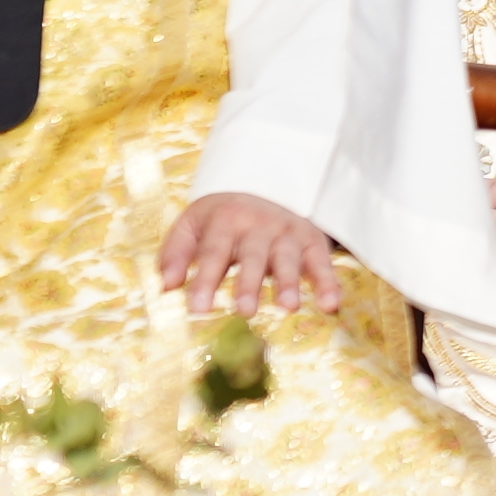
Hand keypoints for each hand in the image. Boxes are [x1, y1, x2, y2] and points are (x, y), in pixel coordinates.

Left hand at [159, 189, 344, 317]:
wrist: (266, 184)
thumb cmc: (222, 218)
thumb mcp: (193, 224)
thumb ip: (176, 253)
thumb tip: (165, 287)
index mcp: (225, 219)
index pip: (213, 252)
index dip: (205, 280)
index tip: (197, 309)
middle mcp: (258, 225)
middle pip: (252, 256)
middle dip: (249, 283)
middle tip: (244, 311)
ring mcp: (287, 232)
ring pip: (287, 258)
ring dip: (289, 282)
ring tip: (287, 307)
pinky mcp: (311, 241)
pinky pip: (322, 262)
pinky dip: (328, 282)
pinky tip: (330, 305)